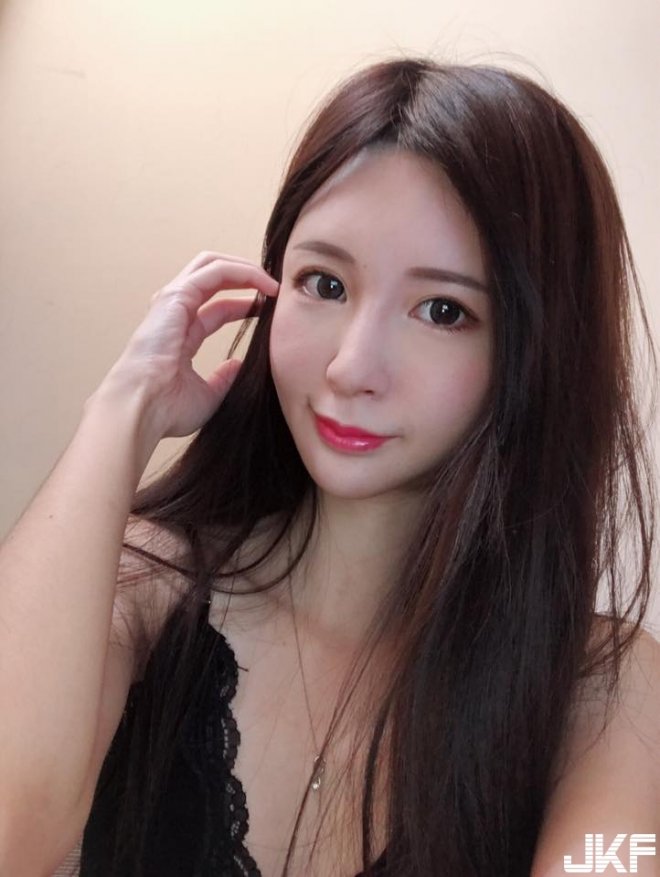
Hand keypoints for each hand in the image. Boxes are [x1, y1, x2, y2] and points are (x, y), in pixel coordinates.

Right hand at [98, 251, 278, 438]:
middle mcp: (176, 313)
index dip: (245, 305)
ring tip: (273, 282)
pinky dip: (242, 271)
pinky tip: (265, 284)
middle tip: (274, 287)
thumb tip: (239, 366)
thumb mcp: (207, 395)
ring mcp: (173, 301)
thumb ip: (223, 379)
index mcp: (181, 334)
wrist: (142, 408)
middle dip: (245, 275)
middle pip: (213, 277)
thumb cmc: (166, 409)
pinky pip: (215, 271)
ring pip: (212, 265)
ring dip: (246, 268)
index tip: (271, 309)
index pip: (218, 308)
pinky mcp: (176, 296)